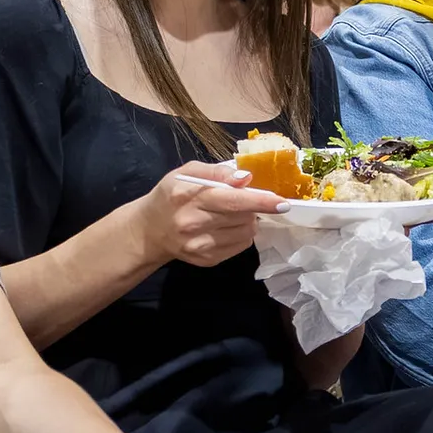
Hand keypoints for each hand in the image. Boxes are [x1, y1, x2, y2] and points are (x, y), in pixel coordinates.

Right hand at [130, 162, 287, 270]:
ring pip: (245, 233)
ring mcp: (200, 246)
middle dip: (253, 206)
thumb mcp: (186, 173)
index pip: (230, 199)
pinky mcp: (207, 260)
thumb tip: (246, 178)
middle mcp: (193, 224)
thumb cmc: (171, 195)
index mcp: (188, 197)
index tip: (282, 202)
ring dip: (248, 220)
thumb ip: (216, 172)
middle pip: (242, 217)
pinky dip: (241, 234)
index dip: (259, 200)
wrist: (150, 230)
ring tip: (231, 213)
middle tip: (244, 199)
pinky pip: (240, 246)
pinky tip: (226, 227)